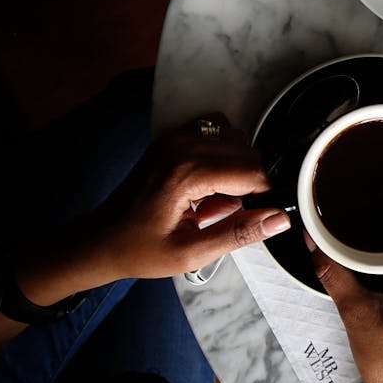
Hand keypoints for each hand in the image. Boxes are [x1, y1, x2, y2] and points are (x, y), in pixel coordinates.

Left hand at [16, 112, 289, 303]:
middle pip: (248, 154)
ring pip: (236, 139)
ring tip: (211, 199)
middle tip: (220, 214)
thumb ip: (239, 233)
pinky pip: (217, 129)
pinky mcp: (172, 136)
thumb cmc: (141, 250)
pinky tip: (208, 178)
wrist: (101, 239)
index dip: (262, 197)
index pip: (253, 173)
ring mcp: (175, 137)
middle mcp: (182, 146)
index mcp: (186, 174)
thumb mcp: (191, 253)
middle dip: (247, 185)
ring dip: (235, 167)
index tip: (252, 218)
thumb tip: (280, 218)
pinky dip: (222, 150)